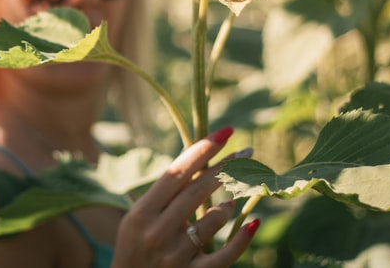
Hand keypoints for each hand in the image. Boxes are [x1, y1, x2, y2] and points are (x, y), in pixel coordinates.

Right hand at [110, 127, 259, 267]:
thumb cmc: (136, 248)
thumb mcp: (138, 219)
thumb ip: (164, 194)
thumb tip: (198, 157)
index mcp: (142, 212)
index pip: (176, 173)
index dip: (201, 151)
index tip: (224, 133)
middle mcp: (156, 232)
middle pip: (198, 191)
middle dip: (226, 168)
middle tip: (247, 151)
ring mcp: (175, 256)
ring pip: (213, 221)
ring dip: (229, 204)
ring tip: (236, 196)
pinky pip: (224, 256)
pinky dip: (241, 239)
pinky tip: (253, 222)